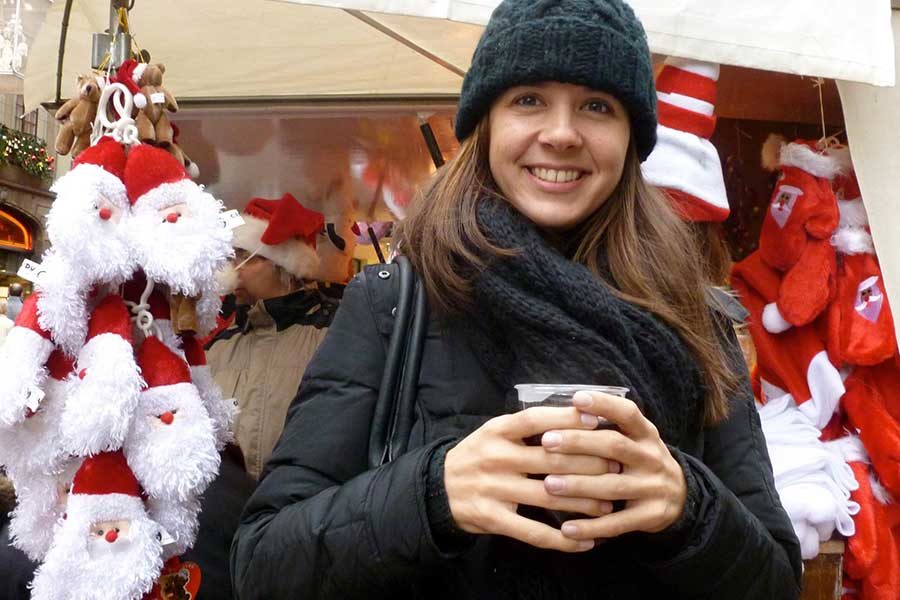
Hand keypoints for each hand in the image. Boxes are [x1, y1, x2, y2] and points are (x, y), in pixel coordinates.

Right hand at [444, 406, 618, 552]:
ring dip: (584, 503)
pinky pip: (533, 532)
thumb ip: (527, 427)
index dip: (565, 418)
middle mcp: (495, 457)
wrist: (437, 489)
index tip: (596, 420)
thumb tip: (577, 417)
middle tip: (617, 468)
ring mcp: (493, 489)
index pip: (534, 420)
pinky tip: (584, 542)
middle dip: (589, 464)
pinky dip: (562, 540)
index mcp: (497, 431)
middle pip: (550, 460)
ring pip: (548, 497)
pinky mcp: (492, 518)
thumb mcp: (494, 432)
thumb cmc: (478, 456)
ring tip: (609, 506)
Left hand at [540, 391, 686, 541]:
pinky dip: (591, 527)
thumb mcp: (634, 439)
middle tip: (546, 441)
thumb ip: (607, 426)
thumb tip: (562, 410)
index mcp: (646, 433)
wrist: (680, 497)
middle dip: (579, 443)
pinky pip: (617, 523)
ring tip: (549, 484)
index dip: (604, 404)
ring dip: (579, 486)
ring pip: (612, 486)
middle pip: (615, 446)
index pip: (627, 413)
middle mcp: (652, 457)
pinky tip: (567, 529)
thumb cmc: (640, 460)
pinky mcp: (651, 516)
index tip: (576, 398)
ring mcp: (653, 488)